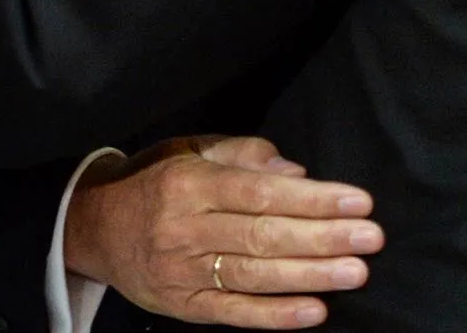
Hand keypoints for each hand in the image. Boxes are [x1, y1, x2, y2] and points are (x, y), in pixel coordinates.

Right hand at [64, 136, 382, 328]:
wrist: (94, 229)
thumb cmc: (156, 182)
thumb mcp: (191, 151)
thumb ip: (245, 155)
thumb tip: (298, 173)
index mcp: (190, 183)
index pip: (260, 193)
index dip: (312, 198)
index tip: (358, 201)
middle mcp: (185, 228)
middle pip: (263, 235)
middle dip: (323, 237)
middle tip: (371, 238)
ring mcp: (182, 272)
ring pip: (253, 276)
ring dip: (309, 276)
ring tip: (355, 272)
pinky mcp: (183, 307)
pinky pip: (234, 313)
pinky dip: (275, 316)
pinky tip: (314, 312)